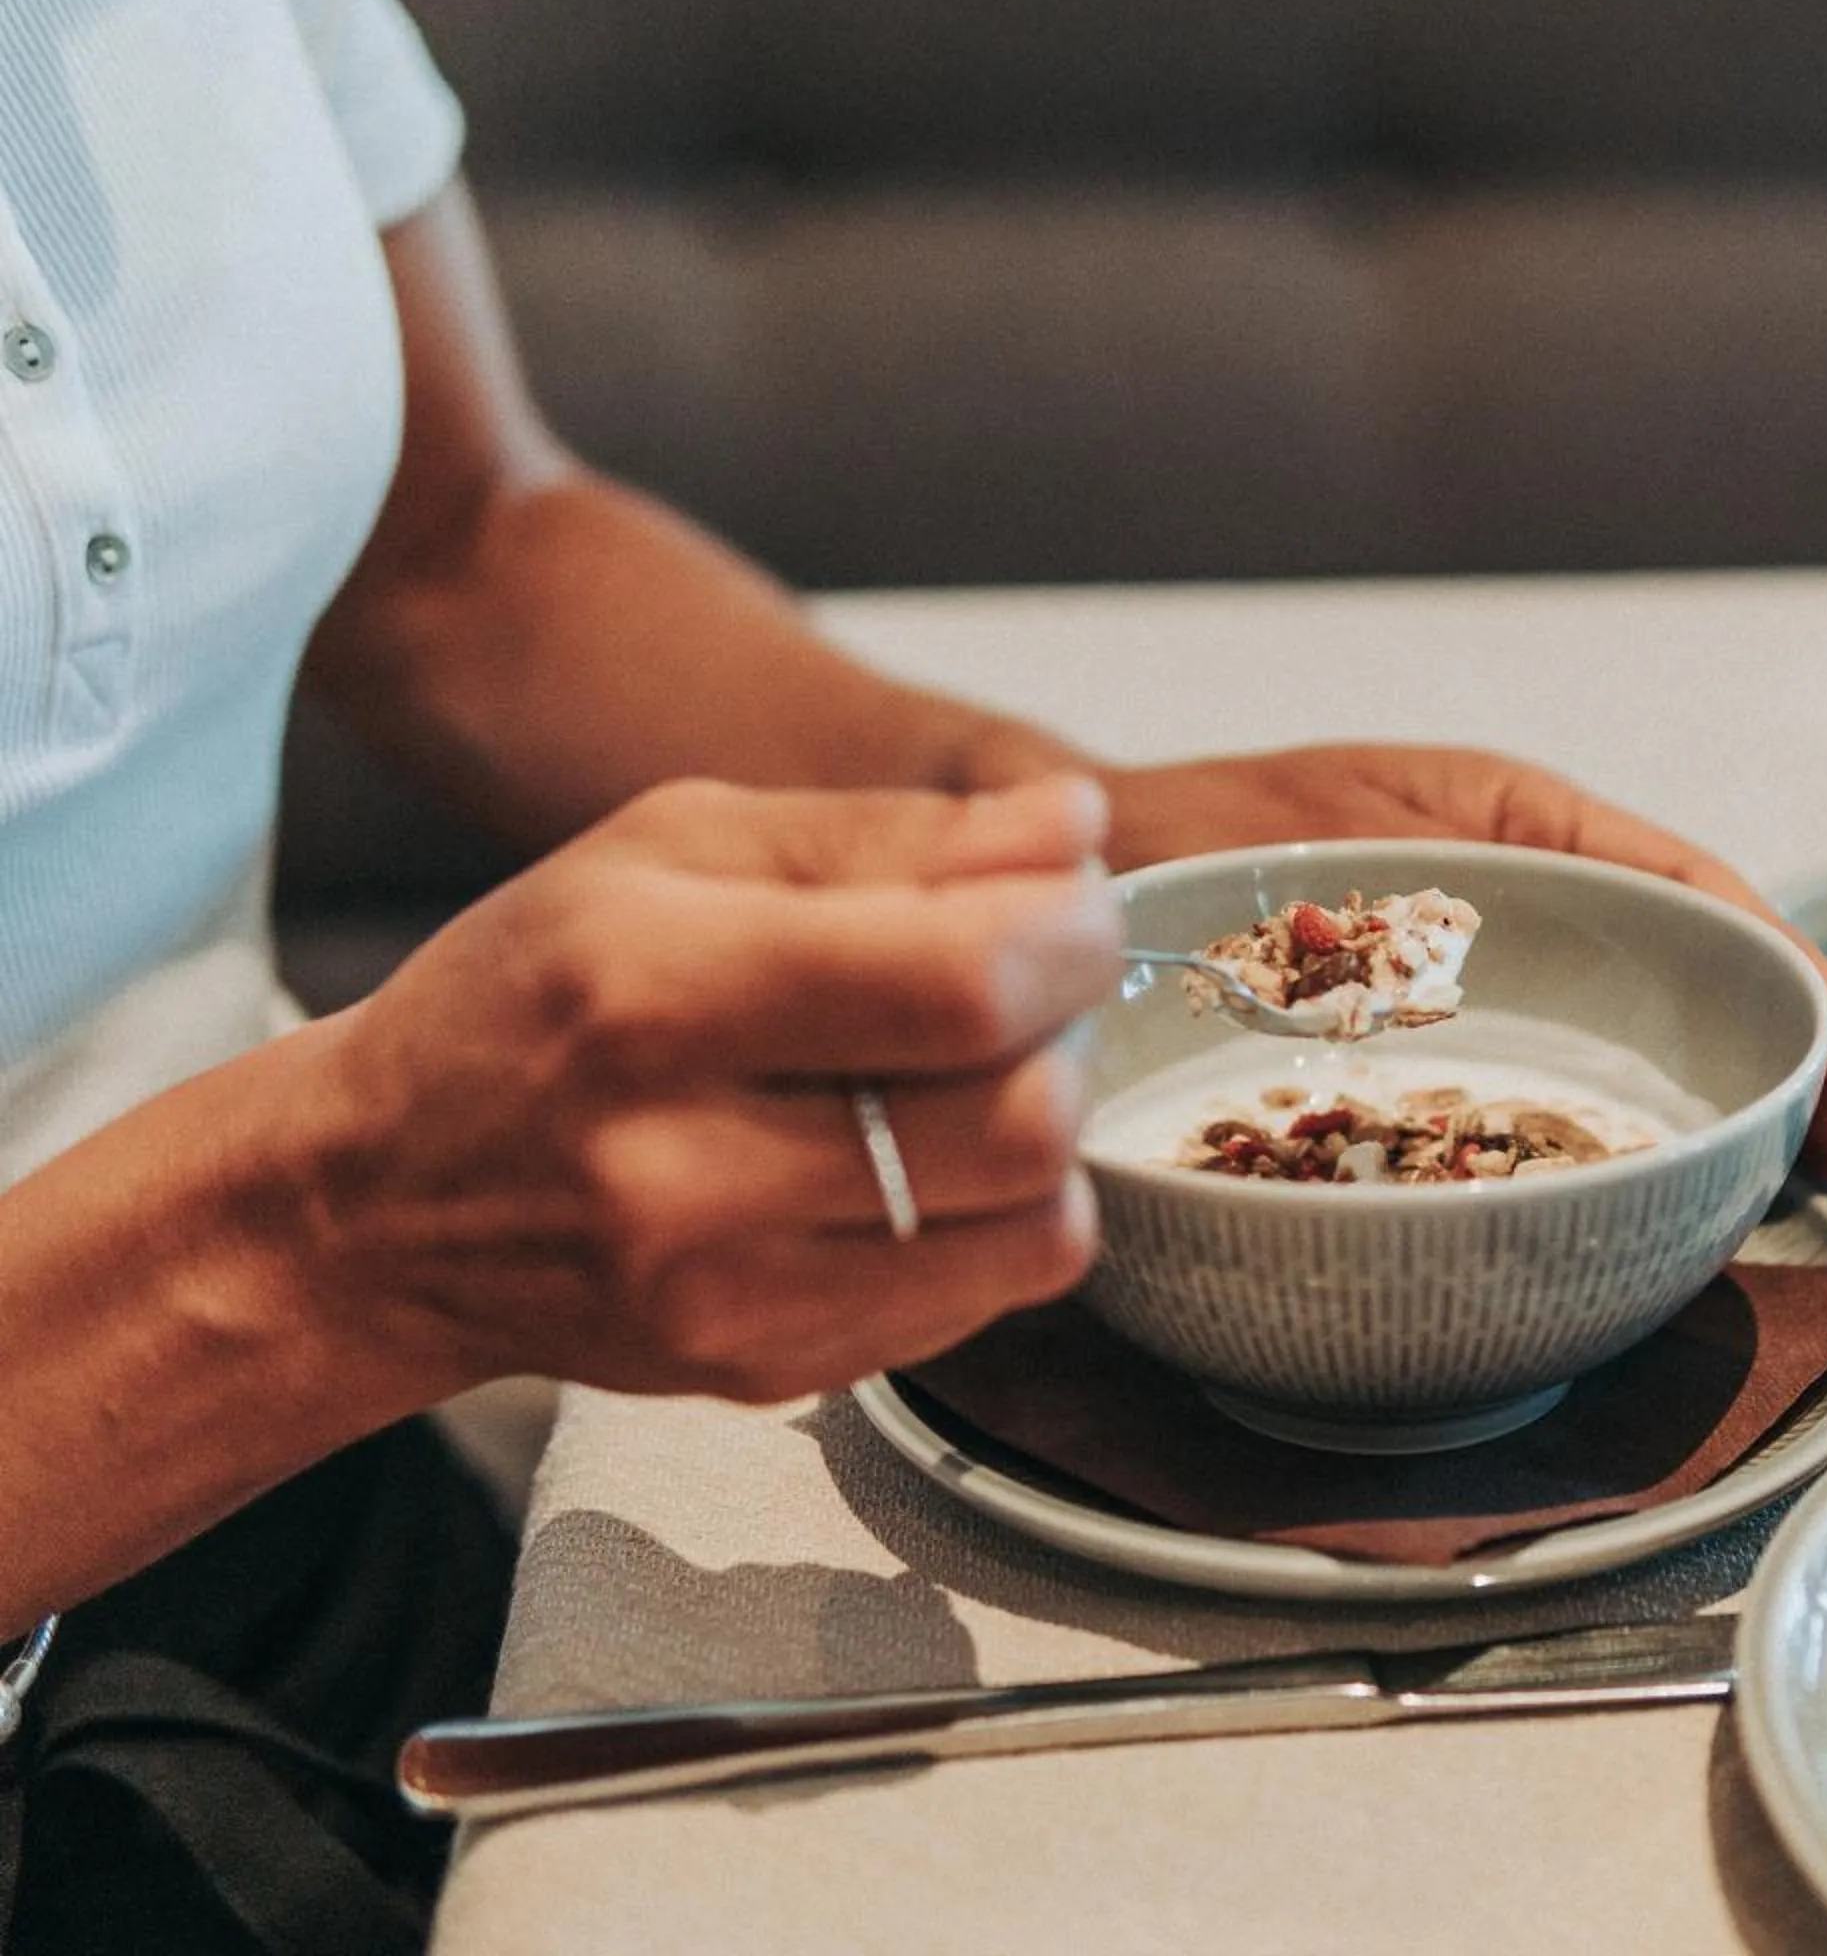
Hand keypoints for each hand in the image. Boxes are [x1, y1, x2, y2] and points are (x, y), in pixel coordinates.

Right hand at [311, 774, 1121, 1402]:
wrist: (378, 1205)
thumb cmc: (535, 1000)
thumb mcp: (678, 850)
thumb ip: (894, 834)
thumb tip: (1074, 826)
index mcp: (653, 990)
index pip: (965, 982)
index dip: (1071, 935)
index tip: (1069, 905)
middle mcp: (684, 1166)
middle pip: (1022, 1118)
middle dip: (1070, 1030)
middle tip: (1029, 989)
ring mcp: (727, 1296)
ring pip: (1033, 1225)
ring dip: (1050, 1130)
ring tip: (977, 1075)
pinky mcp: (768, 1373)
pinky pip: (987, 1296)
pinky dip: (1000, 1216)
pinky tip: (921, 1163)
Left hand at [1089, 743, 1826, 1194]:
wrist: (1057, 896)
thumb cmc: (1188, 837)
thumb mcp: (1340, 826)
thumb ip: (1452, 860)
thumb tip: (1574, 917)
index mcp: (1509, 830)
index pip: (1692, 895)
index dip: (1791, 984)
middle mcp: (1511, 919)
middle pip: (1690, 985)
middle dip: (1795, 1068)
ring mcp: (1474, 1012)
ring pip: (1630, 1062)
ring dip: (1725, 1124)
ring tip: (1809, 1189)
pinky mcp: (1421, 1088)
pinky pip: (1534, 1127)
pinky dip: (1610, 1165)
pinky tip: (1660, 1217)